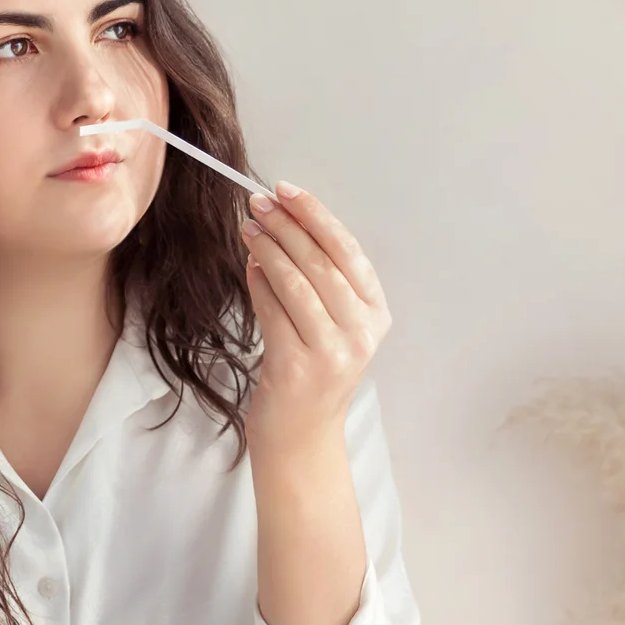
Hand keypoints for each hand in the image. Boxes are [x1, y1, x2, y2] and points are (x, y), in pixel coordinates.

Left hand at [240, 181, 390, 447]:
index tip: (287, 191)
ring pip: (296, 282)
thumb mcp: (334, 324)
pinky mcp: (298, 367)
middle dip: (286, 225)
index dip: (315, 215)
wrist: (301, 434)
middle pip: (321, 262)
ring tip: (248, 228)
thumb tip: (283, 224)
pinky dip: (258, 282)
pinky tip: (249, 266)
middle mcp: (361, 332)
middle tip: (257, 203)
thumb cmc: (313, 371)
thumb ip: (321, 281)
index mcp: (376, 314)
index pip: (347, 250)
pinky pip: (273, 310)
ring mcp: (332, 351)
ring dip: (268, 248)